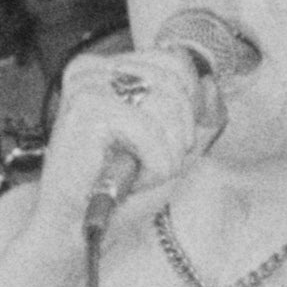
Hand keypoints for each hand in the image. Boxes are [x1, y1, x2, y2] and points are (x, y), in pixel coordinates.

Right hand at [32, 44, 216, 233]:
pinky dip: (155, 162)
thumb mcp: (173, 145)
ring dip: (167, 152)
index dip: (190, 105)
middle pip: (174, 81)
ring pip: (166, 104)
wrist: (76, 225)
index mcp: (108, 67)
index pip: (173, 61)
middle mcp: (93, 67)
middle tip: (155, 162)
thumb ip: (199, 116)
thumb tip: (211, 84)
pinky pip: (147, 128)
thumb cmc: (120, 186)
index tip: (174, 141)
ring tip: (141, 172)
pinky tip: (133, 178)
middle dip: (179, 134)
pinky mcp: (85, 108)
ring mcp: (86, 84)